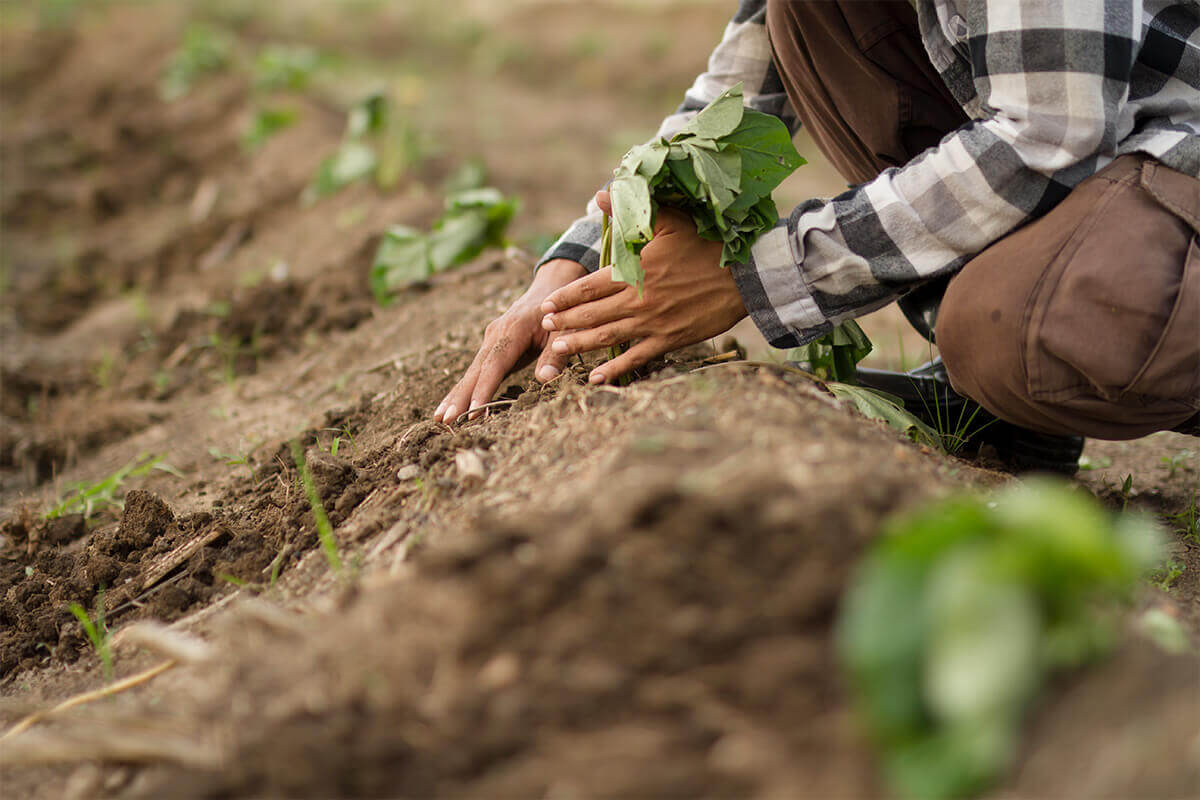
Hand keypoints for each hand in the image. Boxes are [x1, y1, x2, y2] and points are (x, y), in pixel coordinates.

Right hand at [434, 258, 586, 422]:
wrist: (550, 288)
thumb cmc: (561, 312)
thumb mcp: (565, 331)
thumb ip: (556, 355)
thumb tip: (545, 379)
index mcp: (512, 330)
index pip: (495, 364)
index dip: (484, 389)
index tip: (474, 411)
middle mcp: (495, 335)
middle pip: (475, 370)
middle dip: (460, 397)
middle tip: (445, 420)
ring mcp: (491, 342)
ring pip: (471, 372)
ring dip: (456, 395)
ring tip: (439, 418)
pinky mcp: (492, 348)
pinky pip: (476, 372)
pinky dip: (464, 389)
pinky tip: (452, 407)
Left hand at [539, 192, 746, 383]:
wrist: (743, 277)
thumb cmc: (706, 246)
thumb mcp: (669, 221)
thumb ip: (631, 213)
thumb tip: (600, 194)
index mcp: (635, 270)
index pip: (589, 287)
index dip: (565, 297)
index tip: (547, 305)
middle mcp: (638, 299)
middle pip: (592, 314)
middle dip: (565, 321)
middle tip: (544, 328)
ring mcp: (653, 322)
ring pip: (607, 337)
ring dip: (580, 344)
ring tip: (557, 351)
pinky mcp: (668, 339)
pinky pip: (636, 358)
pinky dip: (615, 369)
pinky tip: (596, 377)